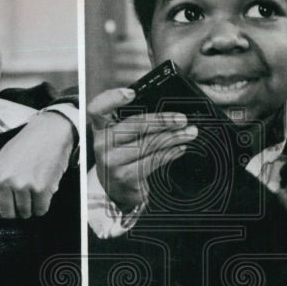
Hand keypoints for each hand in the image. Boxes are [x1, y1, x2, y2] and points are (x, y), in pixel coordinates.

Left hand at [0, 110, 74, 218]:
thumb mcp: (2, 159)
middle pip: (7, 214)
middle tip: (22, 201)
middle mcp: (6, 181)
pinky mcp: (41, 189)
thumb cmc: (28, 144)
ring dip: (31, 208)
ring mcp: (23, 186)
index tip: (4, 209)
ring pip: (25, 214)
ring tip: (34, 193)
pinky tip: (42, 193)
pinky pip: (40, 210)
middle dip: (16, 211)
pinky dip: (42, 205)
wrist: (50, 133)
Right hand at [88, 87, 196, 212]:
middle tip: (182, 119)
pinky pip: (153, 160)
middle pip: (134, 124)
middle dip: (163, 120)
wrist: (118, 192)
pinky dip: (170, 153)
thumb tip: (166, 109)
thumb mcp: (121, 139)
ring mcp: (111, 161)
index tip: (131, 93)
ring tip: (189, 133)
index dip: (111, 98)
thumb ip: (135, 122)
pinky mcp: (124, 176)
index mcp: (100, 128)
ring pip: (148, 143)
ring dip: (173, 137)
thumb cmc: (124, 158)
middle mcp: (101, 143)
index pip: (96, 108)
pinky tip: (181, 148)